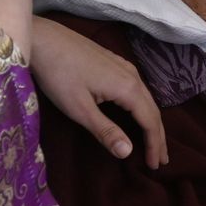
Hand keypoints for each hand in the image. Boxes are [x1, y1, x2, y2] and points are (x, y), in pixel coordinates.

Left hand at [31, 17, 168, 168]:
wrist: (43, 39)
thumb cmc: (58, 75)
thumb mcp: (79, 109)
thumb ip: (105, 131)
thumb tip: (128, 152)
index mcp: (128, 88)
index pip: (150, 121)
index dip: (154, 144)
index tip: (154, 166)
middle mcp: (132, 75)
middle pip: (153, 109)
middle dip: (158, 136)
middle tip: (161, 160)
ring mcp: (124, 66)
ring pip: (146, 98)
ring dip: (151, 121)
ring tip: (153, 140)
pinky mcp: (114, 62)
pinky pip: (137, 89)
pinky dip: (142, 107)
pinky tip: (137, 112)